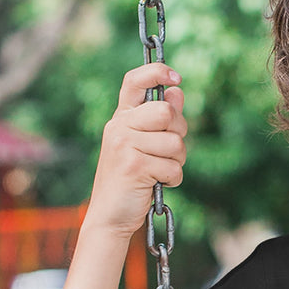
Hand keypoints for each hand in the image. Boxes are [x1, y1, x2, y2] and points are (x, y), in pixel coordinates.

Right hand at [87, 63, 186, 237]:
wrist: (110, 215)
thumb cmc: (130, 180)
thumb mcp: (143, 145)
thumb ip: (159, 120)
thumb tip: (177, 91)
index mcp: (121, 118)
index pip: (134, 81)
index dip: (156, 72)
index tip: (176, 78)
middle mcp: (119, 126)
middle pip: (167, 112)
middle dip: (179, 133)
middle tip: (168, 152)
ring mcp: (124, 145)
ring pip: (175, 142)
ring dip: (177, 161)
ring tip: (159, 171)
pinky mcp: (134, 165)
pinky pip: (174, 166)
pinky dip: (173, 179)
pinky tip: (158, 184)